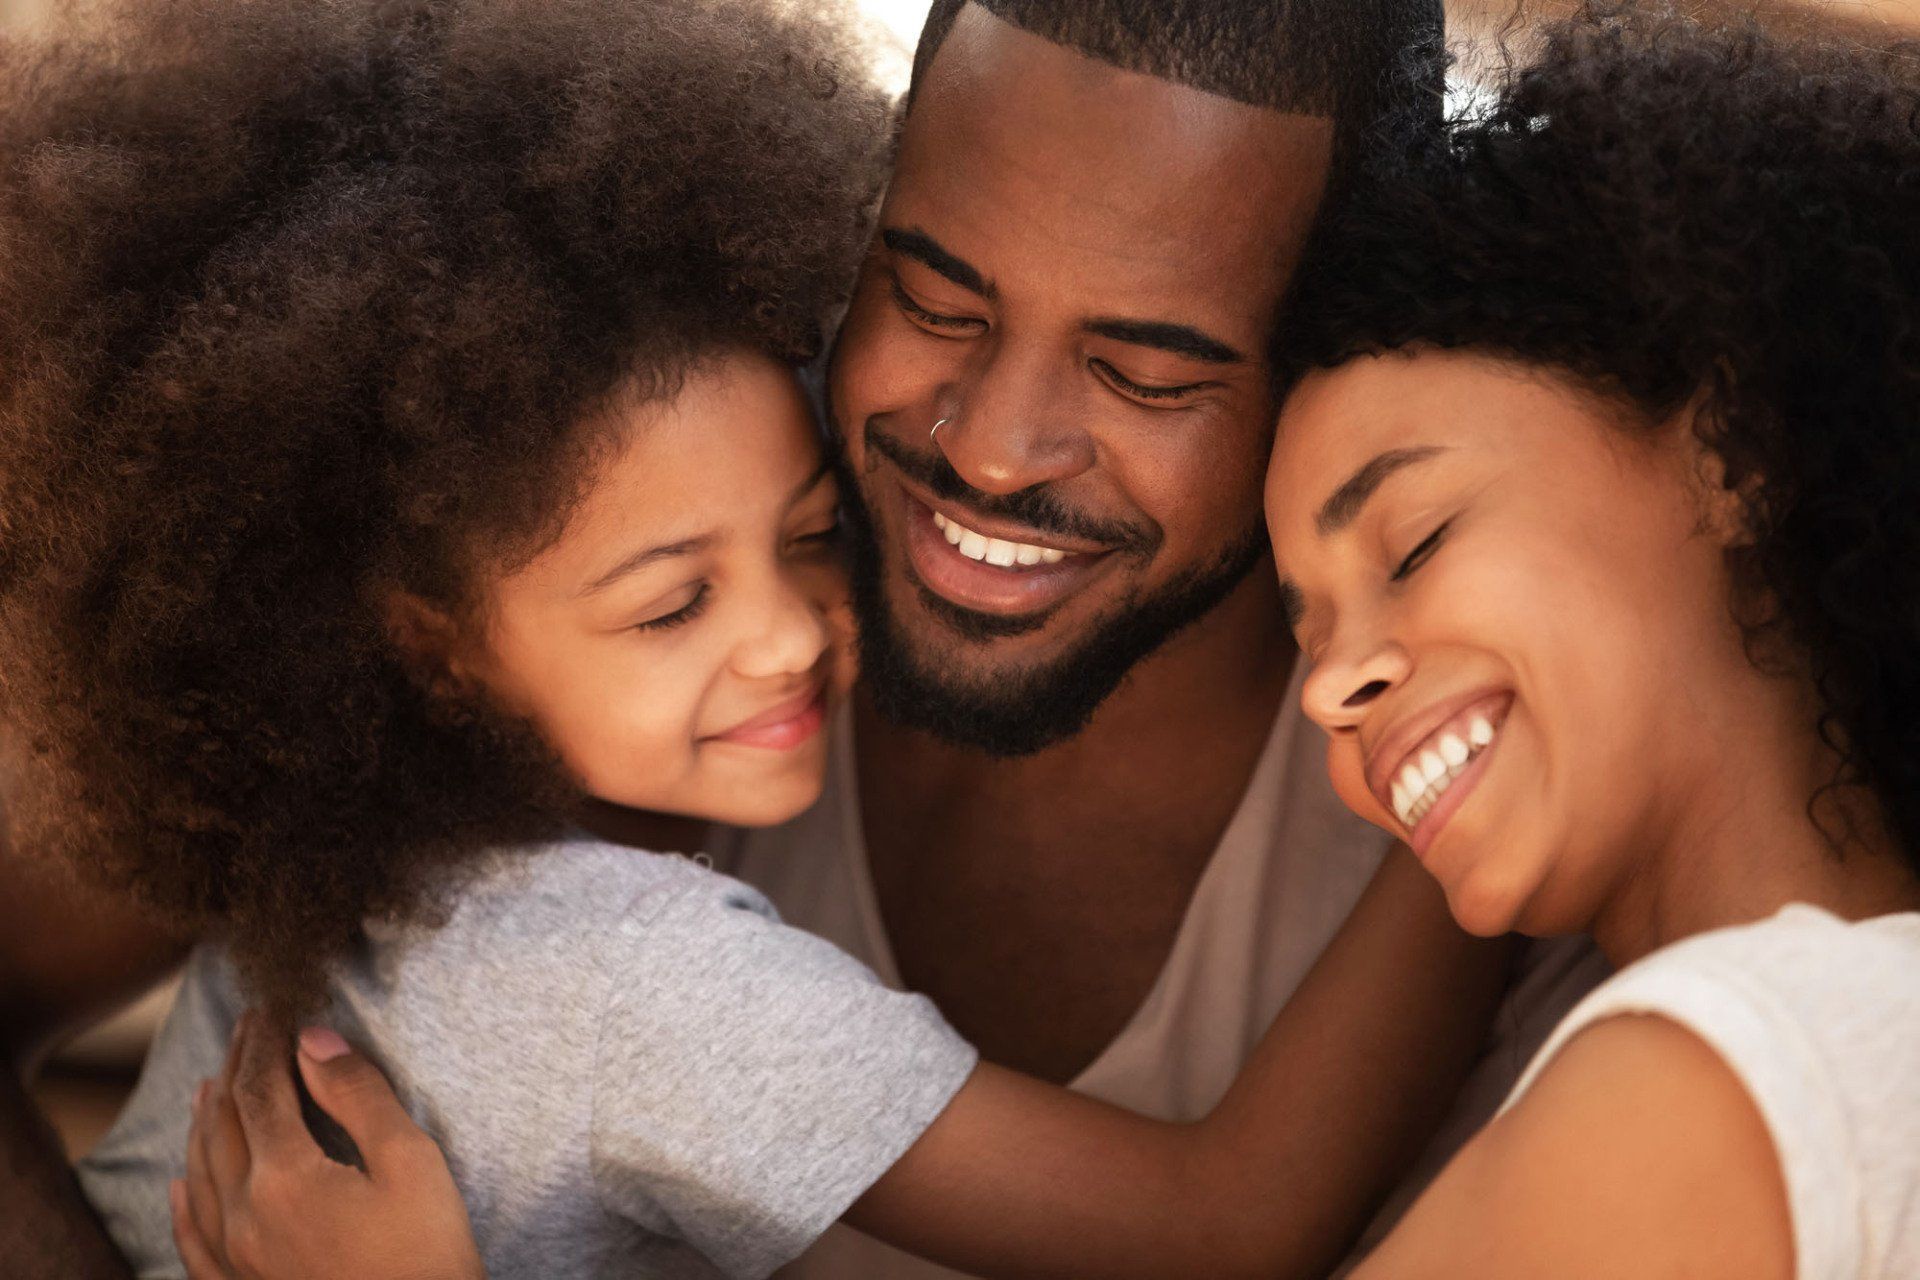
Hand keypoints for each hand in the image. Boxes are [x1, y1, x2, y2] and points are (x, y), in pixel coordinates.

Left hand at [171, 1011, 485, 1279]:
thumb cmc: (428, 1254)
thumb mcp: (410, 1162)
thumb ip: (358, 1095)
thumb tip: (313, 1040)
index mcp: (286, 1178)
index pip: (260, 1089)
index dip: (264, 1042)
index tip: (272, 1007)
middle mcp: (245, 1217)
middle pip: (223, 1124)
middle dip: (234, 1069)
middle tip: (247, 1029)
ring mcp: (237, 1260)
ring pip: (202, 1175)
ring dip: (205, 1122)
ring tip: (211, 1085)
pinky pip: (195, 1242)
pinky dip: (185, 1203)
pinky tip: (182, 1183)